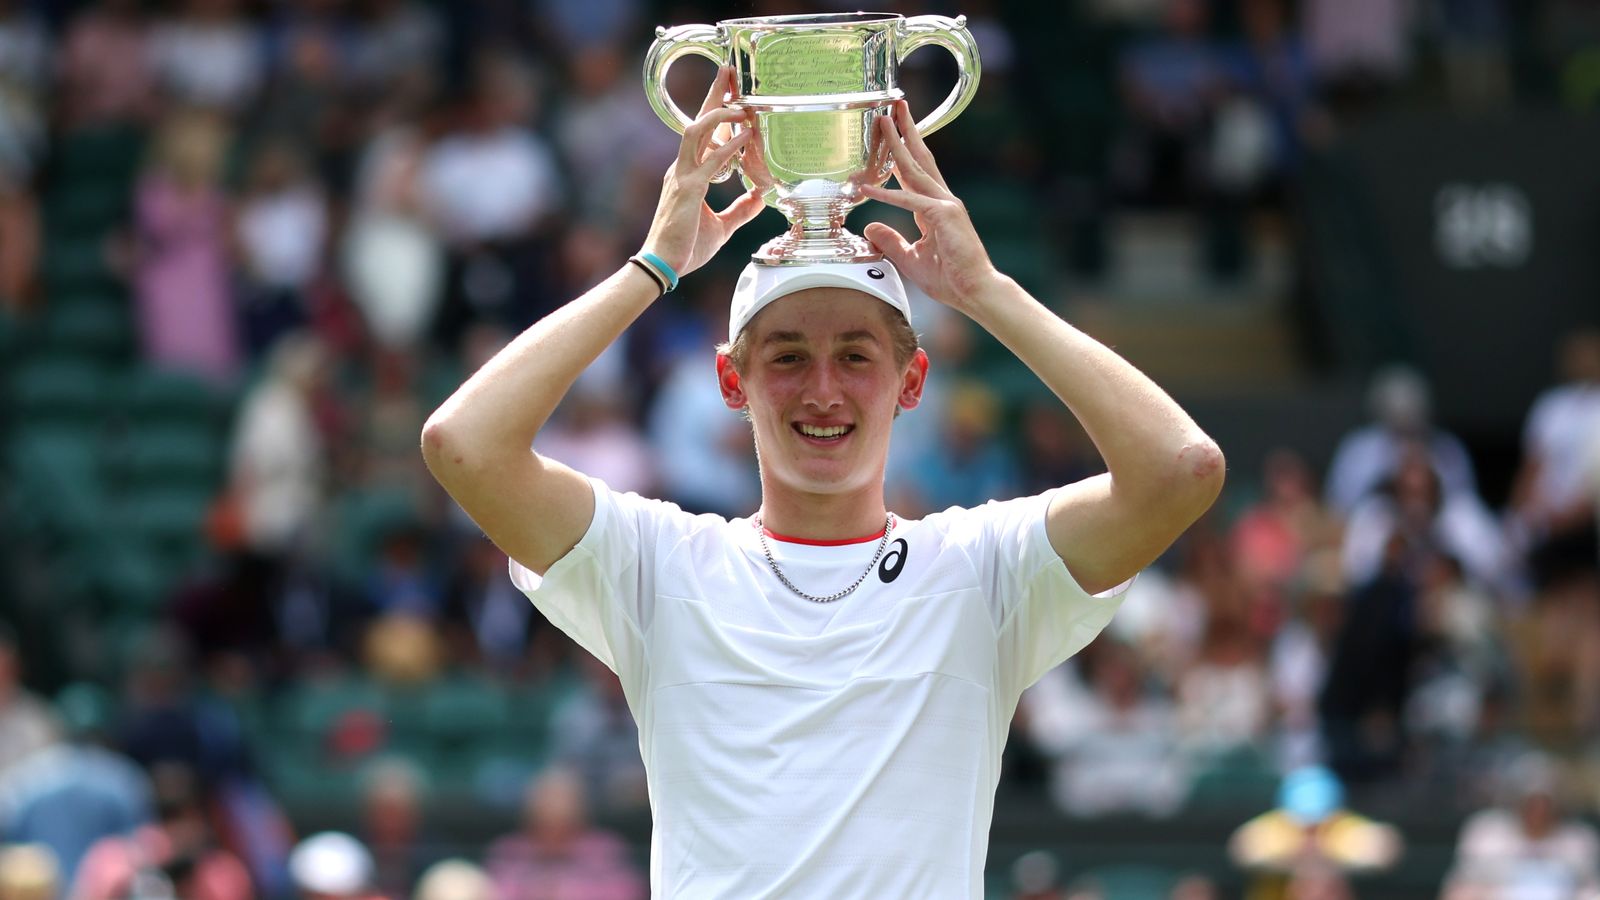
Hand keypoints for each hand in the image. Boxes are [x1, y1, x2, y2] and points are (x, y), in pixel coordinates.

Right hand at [639, 67, 764, 276]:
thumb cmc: (686, 246)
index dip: (716, 110)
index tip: (732, 90)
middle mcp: (682, 168)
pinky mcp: (688, 190)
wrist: (664, 265)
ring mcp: (682, 176)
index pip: (702, 133)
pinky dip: (727, 147)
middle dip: (713, 94)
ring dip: (720, 115)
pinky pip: (709, 162)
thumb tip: (760, 197)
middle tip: (729, 70)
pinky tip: (744, 138)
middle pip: (697, 120)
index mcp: (688, 173)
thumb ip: (740, 210)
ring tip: (742, 105)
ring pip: (697, 131)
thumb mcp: (722, 226)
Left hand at [860, 101, 1001, 311]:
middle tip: (891, 108)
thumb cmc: (950, 278)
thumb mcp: (910, 258)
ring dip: (897, 145)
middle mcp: (941, 200)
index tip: (890, 133)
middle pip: (919, 158)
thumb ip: (891, 240)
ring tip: (883, 123)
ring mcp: (945, 205)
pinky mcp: (944, 216)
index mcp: (935, 208)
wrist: (974, 291)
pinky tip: (867, 188)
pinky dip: (888, 193)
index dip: (900, 151)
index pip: (914, 173)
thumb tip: (870, 226)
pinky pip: (910, 201)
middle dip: (904, 132)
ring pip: (915, 169)